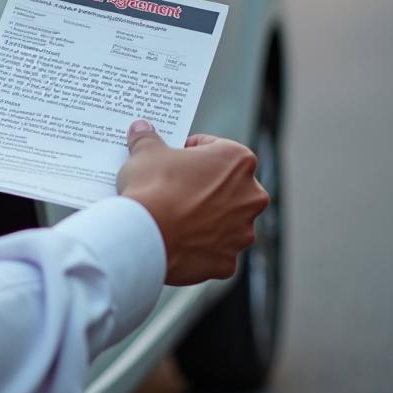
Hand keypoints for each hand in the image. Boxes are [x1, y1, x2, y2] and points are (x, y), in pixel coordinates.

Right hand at [116, 119, 268, 285]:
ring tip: (173, 216)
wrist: (144, 236)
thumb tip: (142, 129)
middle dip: (204, 185)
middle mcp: (250, 196)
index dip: (190, 151)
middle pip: (226, 185)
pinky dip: (198, 247)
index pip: (215, 147)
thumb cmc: (152, 188)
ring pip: (224, 221)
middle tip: (173, 187)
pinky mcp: (227, 262)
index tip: (173, 158)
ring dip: (205, 218)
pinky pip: (214, 251)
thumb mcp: (145, 152)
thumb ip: (148, 139)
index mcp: (238, 161)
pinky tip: (176, 240)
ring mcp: (242, 232)